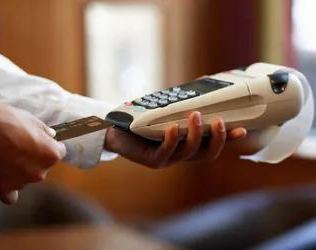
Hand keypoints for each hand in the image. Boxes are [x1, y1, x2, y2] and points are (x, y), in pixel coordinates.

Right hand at [0, 103, 65, 203]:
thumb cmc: (4, 122)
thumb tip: (50, 135)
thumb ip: (42, 129)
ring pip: (28, 177)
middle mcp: (40, 172)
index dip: (50, 145)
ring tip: (5, 157)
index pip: (59, 152)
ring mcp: (23, 183)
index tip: (41, 141)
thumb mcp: (28, 118)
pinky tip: (3, 177)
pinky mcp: (5, 189)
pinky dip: (9, 187)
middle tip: (19, 146)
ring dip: (21, 170)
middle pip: (43, 165)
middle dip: (35, 157)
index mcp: (51, 154)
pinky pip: (11, 194)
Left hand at [103, 111, 245, 168]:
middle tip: (219, 120)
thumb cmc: (146, 118)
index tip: (242, 129)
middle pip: (207, 154)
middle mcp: (182, 153)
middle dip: (217, 139)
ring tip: (195, 115)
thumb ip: (187, 97)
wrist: (117, 129)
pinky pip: (166, 153)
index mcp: (189, 143)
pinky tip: (173, 127)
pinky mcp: (152, 160)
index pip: (213, 144)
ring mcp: (168, 158)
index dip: (228, 139)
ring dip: (195, 135)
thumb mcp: (169, 106)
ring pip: (189, 153)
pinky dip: (172, 140)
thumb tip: (205, 78)